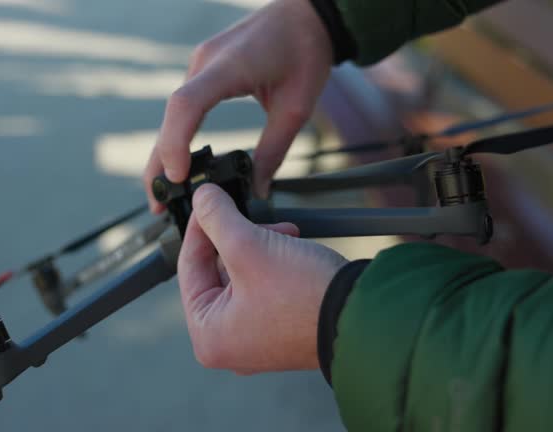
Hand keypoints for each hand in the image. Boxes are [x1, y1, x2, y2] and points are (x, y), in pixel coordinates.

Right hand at [144, 0, 332, 211]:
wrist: (305, 15)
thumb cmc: (305, 52)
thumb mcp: (296, 108)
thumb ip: (273, 151)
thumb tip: (256, 190)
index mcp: (229, 67)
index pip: (187, 105)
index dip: (175, 142)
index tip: (177, 177)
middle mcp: (205, 63)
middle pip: (171, 115)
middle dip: (160, 161)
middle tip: (157, 203)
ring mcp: (200, 65)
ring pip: (173, 114)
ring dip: (166, 152)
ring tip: (164, 192)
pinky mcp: (203, 71)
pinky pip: (183, 107)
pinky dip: (178, 135)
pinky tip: (180, 163)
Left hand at [178, 184, 346, 373]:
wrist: (363, 317)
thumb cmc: (304, 295)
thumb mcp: (249, 247)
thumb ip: (217, 218)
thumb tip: (201, 198)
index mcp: (208, 336)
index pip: (189, 267)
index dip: (199, 227)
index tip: (208, 200)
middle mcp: (228, 344)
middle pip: (216, 272)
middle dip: (239, 237)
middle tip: (255, 220)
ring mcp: (255, 340)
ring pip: (242, 276)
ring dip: (260, 246)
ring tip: (283, 233)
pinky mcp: (280, 331)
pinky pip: (263, 288)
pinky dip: (274, 263)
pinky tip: (292, 246)